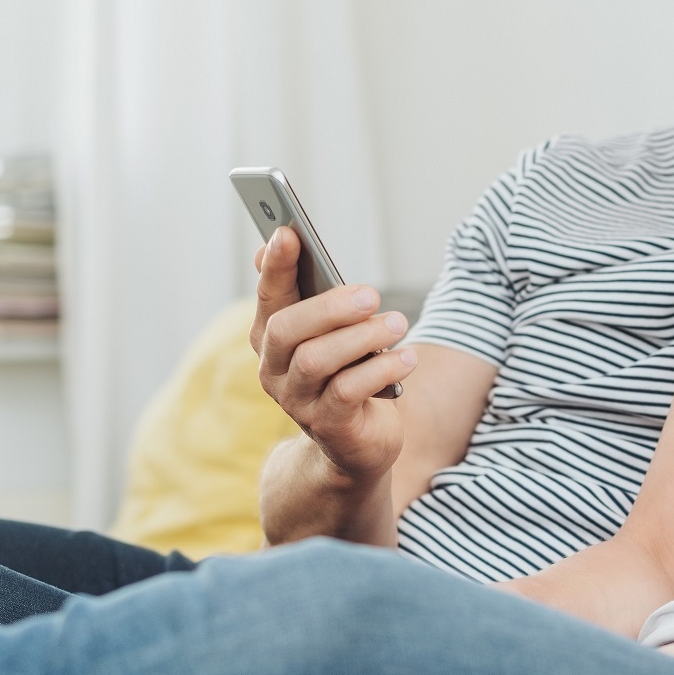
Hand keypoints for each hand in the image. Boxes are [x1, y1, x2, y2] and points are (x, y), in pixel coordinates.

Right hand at [251, 226, 418, 486]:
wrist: (357, 442)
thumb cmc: (348, 370)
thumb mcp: (334, 330)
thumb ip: (313, 291)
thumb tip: (283, 238)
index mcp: (272, 337)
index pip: (267, 295)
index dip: (276, 265)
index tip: (288, 232)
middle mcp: (274, 368)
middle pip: (286, 328)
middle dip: (329, 306)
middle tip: (372, 293)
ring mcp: (296, 400)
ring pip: (316, 359)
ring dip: (362, 336)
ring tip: (397, 322)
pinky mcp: (327, 425)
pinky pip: (348, 391)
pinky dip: (381, 368)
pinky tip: (406, 358)